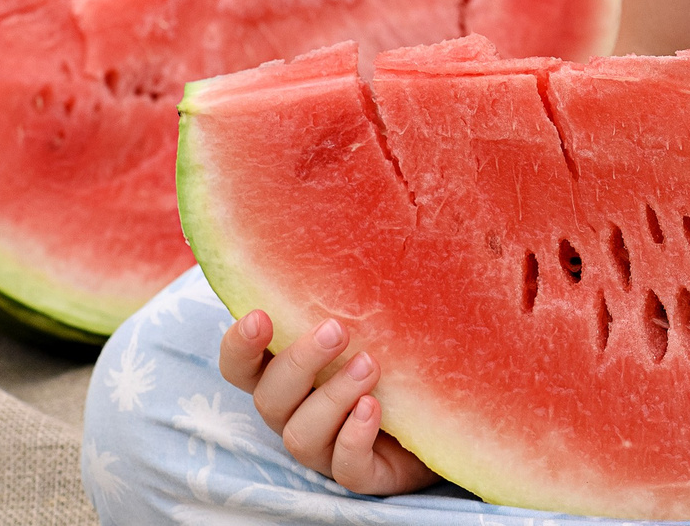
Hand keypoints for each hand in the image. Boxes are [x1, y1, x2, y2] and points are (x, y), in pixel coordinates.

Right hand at [217, 309, 435, 495]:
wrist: (449, 407)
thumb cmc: (399, 349)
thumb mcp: (377, 315)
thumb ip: (354, 288)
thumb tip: (357, 217)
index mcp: (287, 373)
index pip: (240, 366)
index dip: (240, 345)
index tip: (259, 314)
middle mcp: (296, 411)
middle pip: (269, 397)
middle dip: (299, 363)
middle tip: (337, 330)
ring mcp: (324, 447)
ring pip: (301, 434)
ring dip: (333, 398)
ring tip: (370, 365)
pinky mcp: (360, 473)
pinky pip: (343, 467)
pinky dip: (354, 437)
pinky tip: (375, 409)